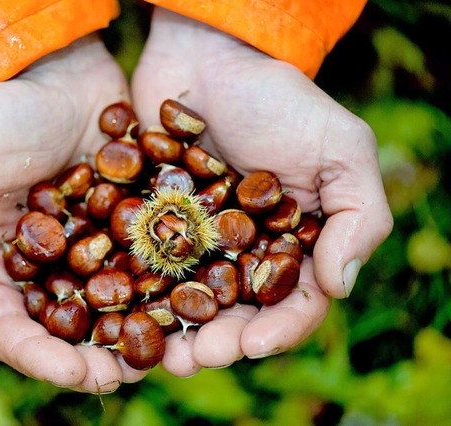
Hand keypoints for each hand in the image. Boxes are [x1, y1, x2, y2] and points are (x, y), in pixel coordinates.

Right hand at [0, 35, 147, 392]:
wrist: (59, 73)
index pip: (11, 331)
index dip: (42, 360)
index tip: (80, 374)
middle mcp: (42, 269)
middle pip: (66, 332)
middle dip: (94, 360)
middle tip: (128, 375)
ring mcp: (88, 251)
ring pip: (110, 310)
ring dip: (134, 337)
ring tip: (165, 355)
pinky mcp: (126, 229)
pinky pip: (145, 269)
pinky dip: (163, 291)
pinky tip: (188, 305)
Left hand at [130, 8, 392, 374]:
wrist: (208, 58)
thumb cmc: (279, 100)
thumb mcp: (340, 149)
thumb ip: (356, 218)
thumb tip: (340, 287)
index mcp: (293, 244)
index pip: (294, 303)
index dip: (277, 330)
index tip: (251, 344)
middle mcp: (244, 252)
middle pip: (234, 313)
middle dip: (217, 341)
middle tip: (194, 358)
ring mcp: (195, 242)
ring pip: (186, 301)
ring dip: (173, 332)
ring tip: (156, 352)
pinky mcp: (153, 225)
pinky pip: (143, 267)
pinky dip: (135, 292)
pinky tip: (121, 312)